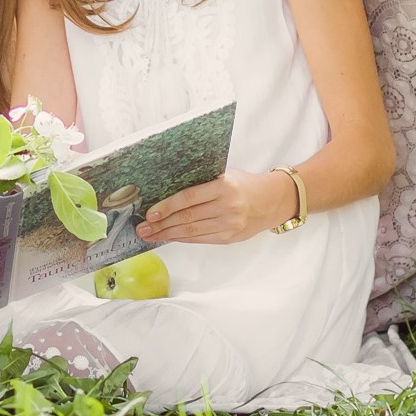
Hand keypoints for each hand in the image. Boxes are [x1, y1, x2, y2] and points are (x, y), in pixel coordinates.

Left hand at [137, 170, 294, 245]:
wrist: (272, 201)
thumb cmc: (245, 185)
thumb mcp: (226, 176)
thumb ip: (202, 185)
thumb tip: (169, 194)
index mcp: (224, 186)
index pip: (189, 198)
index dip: (167, 206)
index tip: (151, 212)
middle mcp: (227, 207)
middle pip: (187, 218)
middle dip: (161, 224)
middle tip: (143, 228)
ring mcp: (229, 225)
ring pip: (191, 231)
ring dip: (168, 234)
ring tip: (151, 235)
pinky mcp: (229, 238)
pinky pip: (200, 239)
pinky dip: (183, 238)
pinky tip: (170, 237)